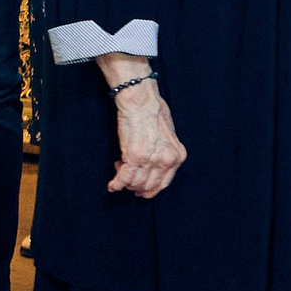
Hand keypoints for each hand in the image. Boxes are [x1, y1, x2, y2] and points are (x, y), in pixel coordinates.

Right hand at [109, 82, 185, 197]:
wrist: (142, 102)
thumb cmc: (154, 111)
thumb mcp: (169, 135)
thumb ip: (164, 151)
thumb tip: (153, 161)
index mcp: (177, 156)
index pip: (164, 183)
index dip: (150, 188)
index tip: (142, 188)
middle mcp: (166, 161)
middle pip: (150, 186)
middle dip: (137, 187)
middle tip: (129, 182)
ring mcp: (150, 161)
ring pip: (136, 184)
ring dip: (126, 183)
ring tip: (120, 172)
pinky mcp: (134, 158)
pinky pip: (124, 178)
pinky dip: (117, 184)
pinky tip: (113, 186)